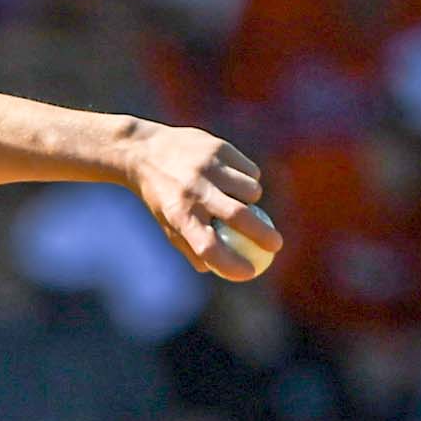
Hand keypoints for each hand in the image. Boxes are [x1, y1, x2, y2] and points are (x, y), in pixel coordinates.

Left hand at [126, 122, 278, 280]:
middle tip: (275, 246)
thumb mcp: (167, 223)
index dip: (232, 264)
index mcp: (178, 215)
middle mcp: (194, 190)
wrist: (144, 151)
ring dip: (253, 202)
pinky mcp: (219, 148)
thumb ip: (191, 246)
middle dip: (264, 235)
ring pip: (251, 191)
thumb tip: (221, 269)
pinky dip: (250, 180)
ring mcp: (208, 167)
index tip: (250, 272)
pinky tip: (234, 179)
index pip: (209, 247)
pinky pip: (250, 172)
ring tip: (239, 200)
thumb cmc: (161, 195)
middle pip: (239, 217)